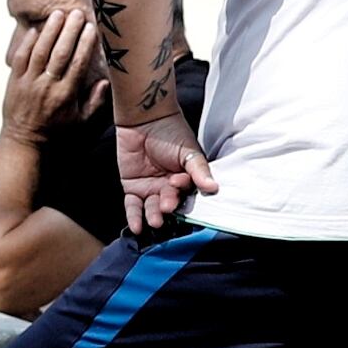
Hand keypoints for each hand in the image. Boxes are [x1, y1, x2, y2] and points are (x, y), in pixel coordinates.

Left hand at [0, 8, 104, 141]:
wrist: (24, 140)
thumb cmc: (56, 129)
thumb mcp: (81, 120)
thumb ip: (95, 101)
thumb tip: (106, 81)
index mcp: (65, 94)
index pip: (78, 64)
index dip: (85, 44)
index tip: (92, 28)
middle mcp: (47, 86)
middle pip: (59, 53)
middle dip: (69, 31)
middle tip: (77, 13)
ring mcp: (28, 82)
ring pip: (39, 52)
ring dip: (49, 31)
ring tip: (58, 14)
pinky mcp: (14, 81)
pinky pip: (20, 58)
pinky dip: (27, 43)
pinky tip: (36, 29)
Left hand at [115, 111, 217, 233]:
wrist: (144, 119)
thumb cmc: (171, 132)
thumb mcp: (189, 152)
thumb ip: (199, 170)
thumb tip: (214, 187)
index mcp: (187, 180)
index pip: (188, 193)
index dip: (182, 190)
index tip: (178, 184)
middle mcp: (170, 188)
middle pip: (170, 203)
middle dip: (168, 206)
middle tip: (166, 206)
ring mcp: (151, 189)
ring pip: (153, 208)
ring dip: (154, 216)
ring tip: (155, 221)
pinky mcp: (133, 188)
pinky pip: (133, 206)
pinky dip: (134, 217)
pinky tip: (137, 228)